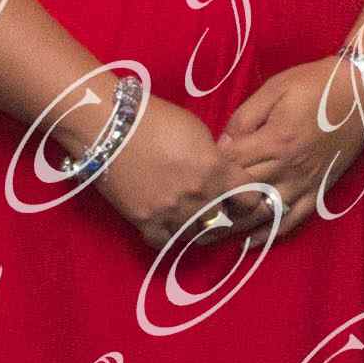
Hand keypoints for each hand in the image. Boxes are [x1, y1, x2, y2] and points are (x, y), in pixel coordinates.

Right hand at [88, 97, 237, 247]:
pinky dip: (171, 236)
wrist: (112, 126)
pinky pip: (165, 242)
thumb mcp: (200, 133)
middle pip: (225, 222)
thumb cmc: (158, 120)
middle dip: (228, 218)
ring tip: (198, 221)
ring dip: (201, 229)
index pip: (250, 199)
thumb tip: (222, 174)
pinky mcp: (144, 221)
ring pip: (197, 236)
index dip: (251, 200)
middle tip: (224, 213)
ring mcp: (170, 213)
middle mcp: (197, 197)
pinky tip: (171, 227)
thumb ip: (216, 160)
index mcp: (216, 171)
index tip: (245, 198)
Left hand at [197, 51, 363, 244]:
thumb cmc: (316, 84)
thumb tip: (221, 145)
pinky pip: (294, 218)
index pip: (231, 165)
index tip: (192, 174)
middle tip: (190, 212)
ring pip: (265, 212)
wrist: (361, 90)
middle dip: (215, 203)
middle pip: (243, 193)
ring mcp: (305, 182)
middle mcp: (289, 168)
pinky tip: (251, 242)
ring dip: (238, 224)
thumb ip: (244, 118)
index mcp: (275, 140)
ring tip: (212, 233)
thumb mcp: (275, 88)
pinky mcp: (320, 190)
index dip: (208, 171)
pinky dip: (271, 233)